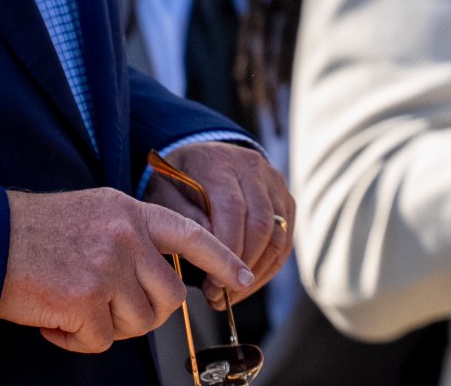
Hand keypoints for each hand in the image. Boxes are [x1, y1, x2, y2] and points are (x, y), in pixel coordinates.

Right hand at [0, 187, 250, 352]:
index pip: (194, 234)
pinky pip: (100, 341)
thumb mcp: (94, 213)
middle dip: (146, 315)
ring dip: (108, 328)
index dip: (222, 260)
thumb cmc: (33, 233)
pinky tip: (53, 322)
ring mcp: (109, 266)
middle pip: (169, 296)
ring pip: (138, 322)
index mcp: (132, 211)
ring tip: (73, 310)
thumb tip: (158, 277)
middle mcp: (128, 236)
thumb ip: (131, 236)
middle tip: (109, 313)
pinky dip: (76, 341)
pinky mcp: (86, 298)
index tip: (242, 277)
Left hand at [144, 140, 294, 310]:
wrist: (202, 154)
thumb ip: (184, 217)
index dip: (227, 250)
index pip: (234, 210)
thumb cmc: (177, 181)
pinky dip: (270, 266)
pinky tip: (248, 283)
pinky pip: (285, 238)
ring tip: (232, 294)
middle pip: (261, 224)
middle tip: (220, 295)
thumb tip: (210, 247)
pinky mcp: (285, 198)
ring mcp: (274, 182)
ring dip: (257, 271)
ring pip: (278, 234)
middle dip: (242, 267)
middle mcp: (253, 168)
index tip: (211, 283)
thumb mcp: (165, 193)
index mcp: (219, 164)